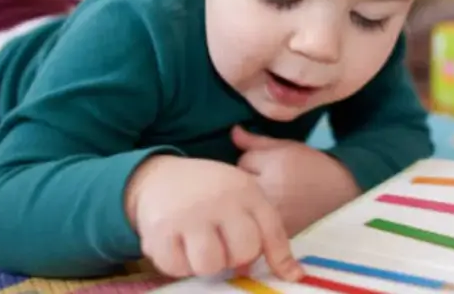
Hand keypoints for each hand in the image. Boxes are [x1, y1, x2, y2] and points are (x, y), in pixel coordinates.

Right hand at [125, 155, 303, 279]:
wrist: (161, 176)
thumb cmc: (212, 194)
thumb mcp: (244, 198)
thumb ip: (268, 233)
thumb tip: (293, 275)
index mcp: (245, 191)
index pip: (271, 231)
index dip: (280, 259)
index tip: (290, 276)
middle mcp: (219, 200)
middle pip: (242, 253)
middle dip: (234, 258)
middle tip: (222, 246)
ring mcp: (189, 214)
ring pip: (210, 265)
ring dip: (206, 265)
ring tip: (200, 247)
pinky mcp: (160, 229)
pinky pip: (177, 268)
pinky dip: (178, 265)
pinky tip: (179, 247)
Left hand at [232, 126, 359, 233]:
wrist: (345, 195)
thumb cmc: (316, 167)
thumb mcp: (288, 147)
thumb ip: (257, 142)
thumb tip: (233, 132)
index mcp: (273, 167)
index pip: (243, 162)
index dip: (252, 162)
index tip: (267, 166)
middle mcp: (269, 194)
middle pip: (240, 186)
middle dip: (248, 183)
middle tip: (268, 182)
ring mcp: (272, 219)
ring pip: (246, 207)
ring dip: (251, 203)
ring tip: (271, 198)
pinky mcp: (277, 235)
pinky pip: (255, 225)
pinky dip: (259, 220)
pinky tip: (271, 214)